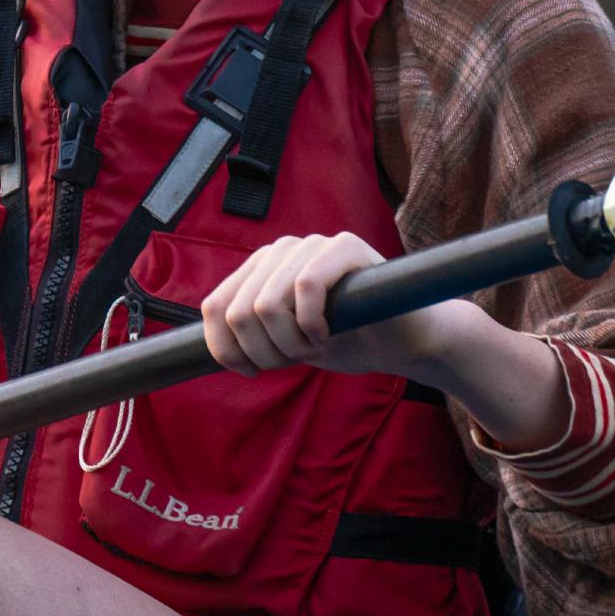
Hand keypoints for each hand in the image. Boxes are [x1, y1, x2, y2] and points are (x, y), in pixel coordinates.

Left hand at [197, 231, 432, 377]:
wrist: (400, 341)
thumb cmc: (343, 341)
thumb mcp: (285, 342)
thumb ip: (250, 336)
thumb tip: (215, 350)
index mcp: (258, 269)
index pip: (215, 307)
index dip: (226, 349)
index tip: (251, 371)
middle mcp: (280, 250)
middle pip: (239, 312)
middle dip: (264, 352)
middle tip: (295, 360)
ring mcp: (312, 244)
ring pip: (267, 304)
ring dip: (290, 342)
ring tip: (314, 347)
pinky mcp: (344, 246)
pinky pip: (307, 286)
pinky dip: (313, 324)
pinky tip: (329, 333)